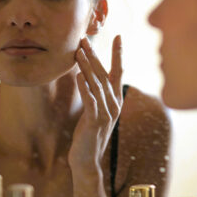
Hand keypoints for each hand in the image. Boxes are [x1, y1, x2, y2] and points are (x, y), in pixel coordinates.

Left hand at [68, 35, 123, 172]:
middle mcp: (114, 104)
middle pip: (104, 74)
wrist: (87, 161)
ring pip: (97, 84)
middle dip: (95, 55)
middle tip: (86, 38)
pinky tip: (79, 76)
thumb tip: (88, 75)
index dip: (118, 54)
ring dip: (87, 66)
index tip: (118, 36)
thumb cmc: (88, 134)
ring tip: (79, 51)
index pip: (118, 72)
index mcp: (115, 100)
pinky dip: (85, 87)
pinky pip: (90, 101)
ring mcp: (106, 113)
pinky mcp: (95, 122)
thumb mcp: (95, 111)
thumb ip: (95, 94)